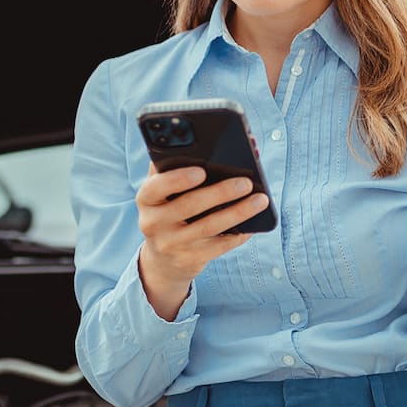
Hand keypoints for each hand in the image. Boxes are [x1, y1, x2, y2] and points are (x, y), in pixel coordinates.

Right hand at [136, 165, 267, 319]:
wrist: (163, 259)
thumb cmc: (168, 211)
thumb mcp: (161, 192)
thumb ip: (171, 168)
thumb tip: (200, 147)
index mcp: (146, 199)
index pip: (156, 187)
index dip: (178, 179)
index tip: (201, 171)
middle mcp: (154, 223)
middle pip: (189, 205)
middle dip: (220, 193)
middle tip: (246, 182)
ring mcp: (172, 244)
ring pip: (209, 227)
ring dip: (238, 212)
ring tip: (260, 200)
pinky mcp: (190, 260)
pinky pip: (218, 246)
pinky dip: (238, 234)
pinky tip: (253, 223)